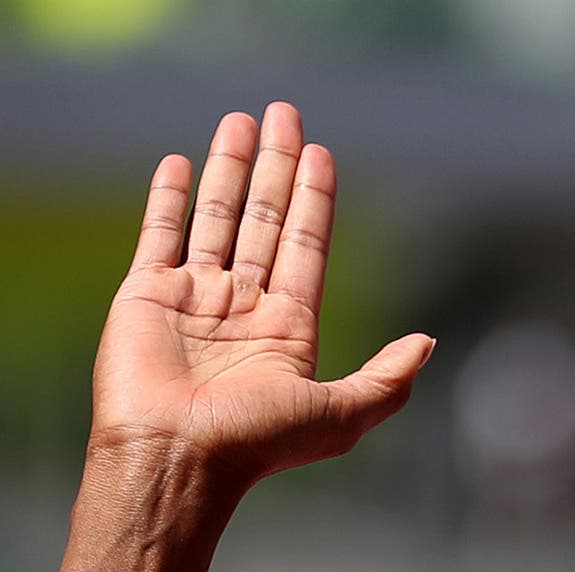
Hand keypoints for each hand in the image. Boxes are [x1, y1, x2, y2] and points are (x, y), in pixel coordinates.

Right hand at [89, 103, 431, 486]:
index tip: (320, 153)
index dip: (315, 199)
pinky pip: (160, 234)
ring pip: (217, 216)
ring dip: (229, 168)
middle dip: (277, 166)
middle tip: (284, 112)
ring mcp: (195, 298)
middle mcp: (244, 308)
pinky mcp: (146, 294)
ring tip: (241, 119)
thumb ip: (387, 379)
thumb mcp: (340, 415)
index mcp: (289, 329)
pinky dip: (168, 198)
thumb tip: (429, 342)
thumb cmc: (256, 442)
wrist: (176, 456)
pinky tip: (180, 162)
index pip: (307, 246)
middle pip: (266, 220)